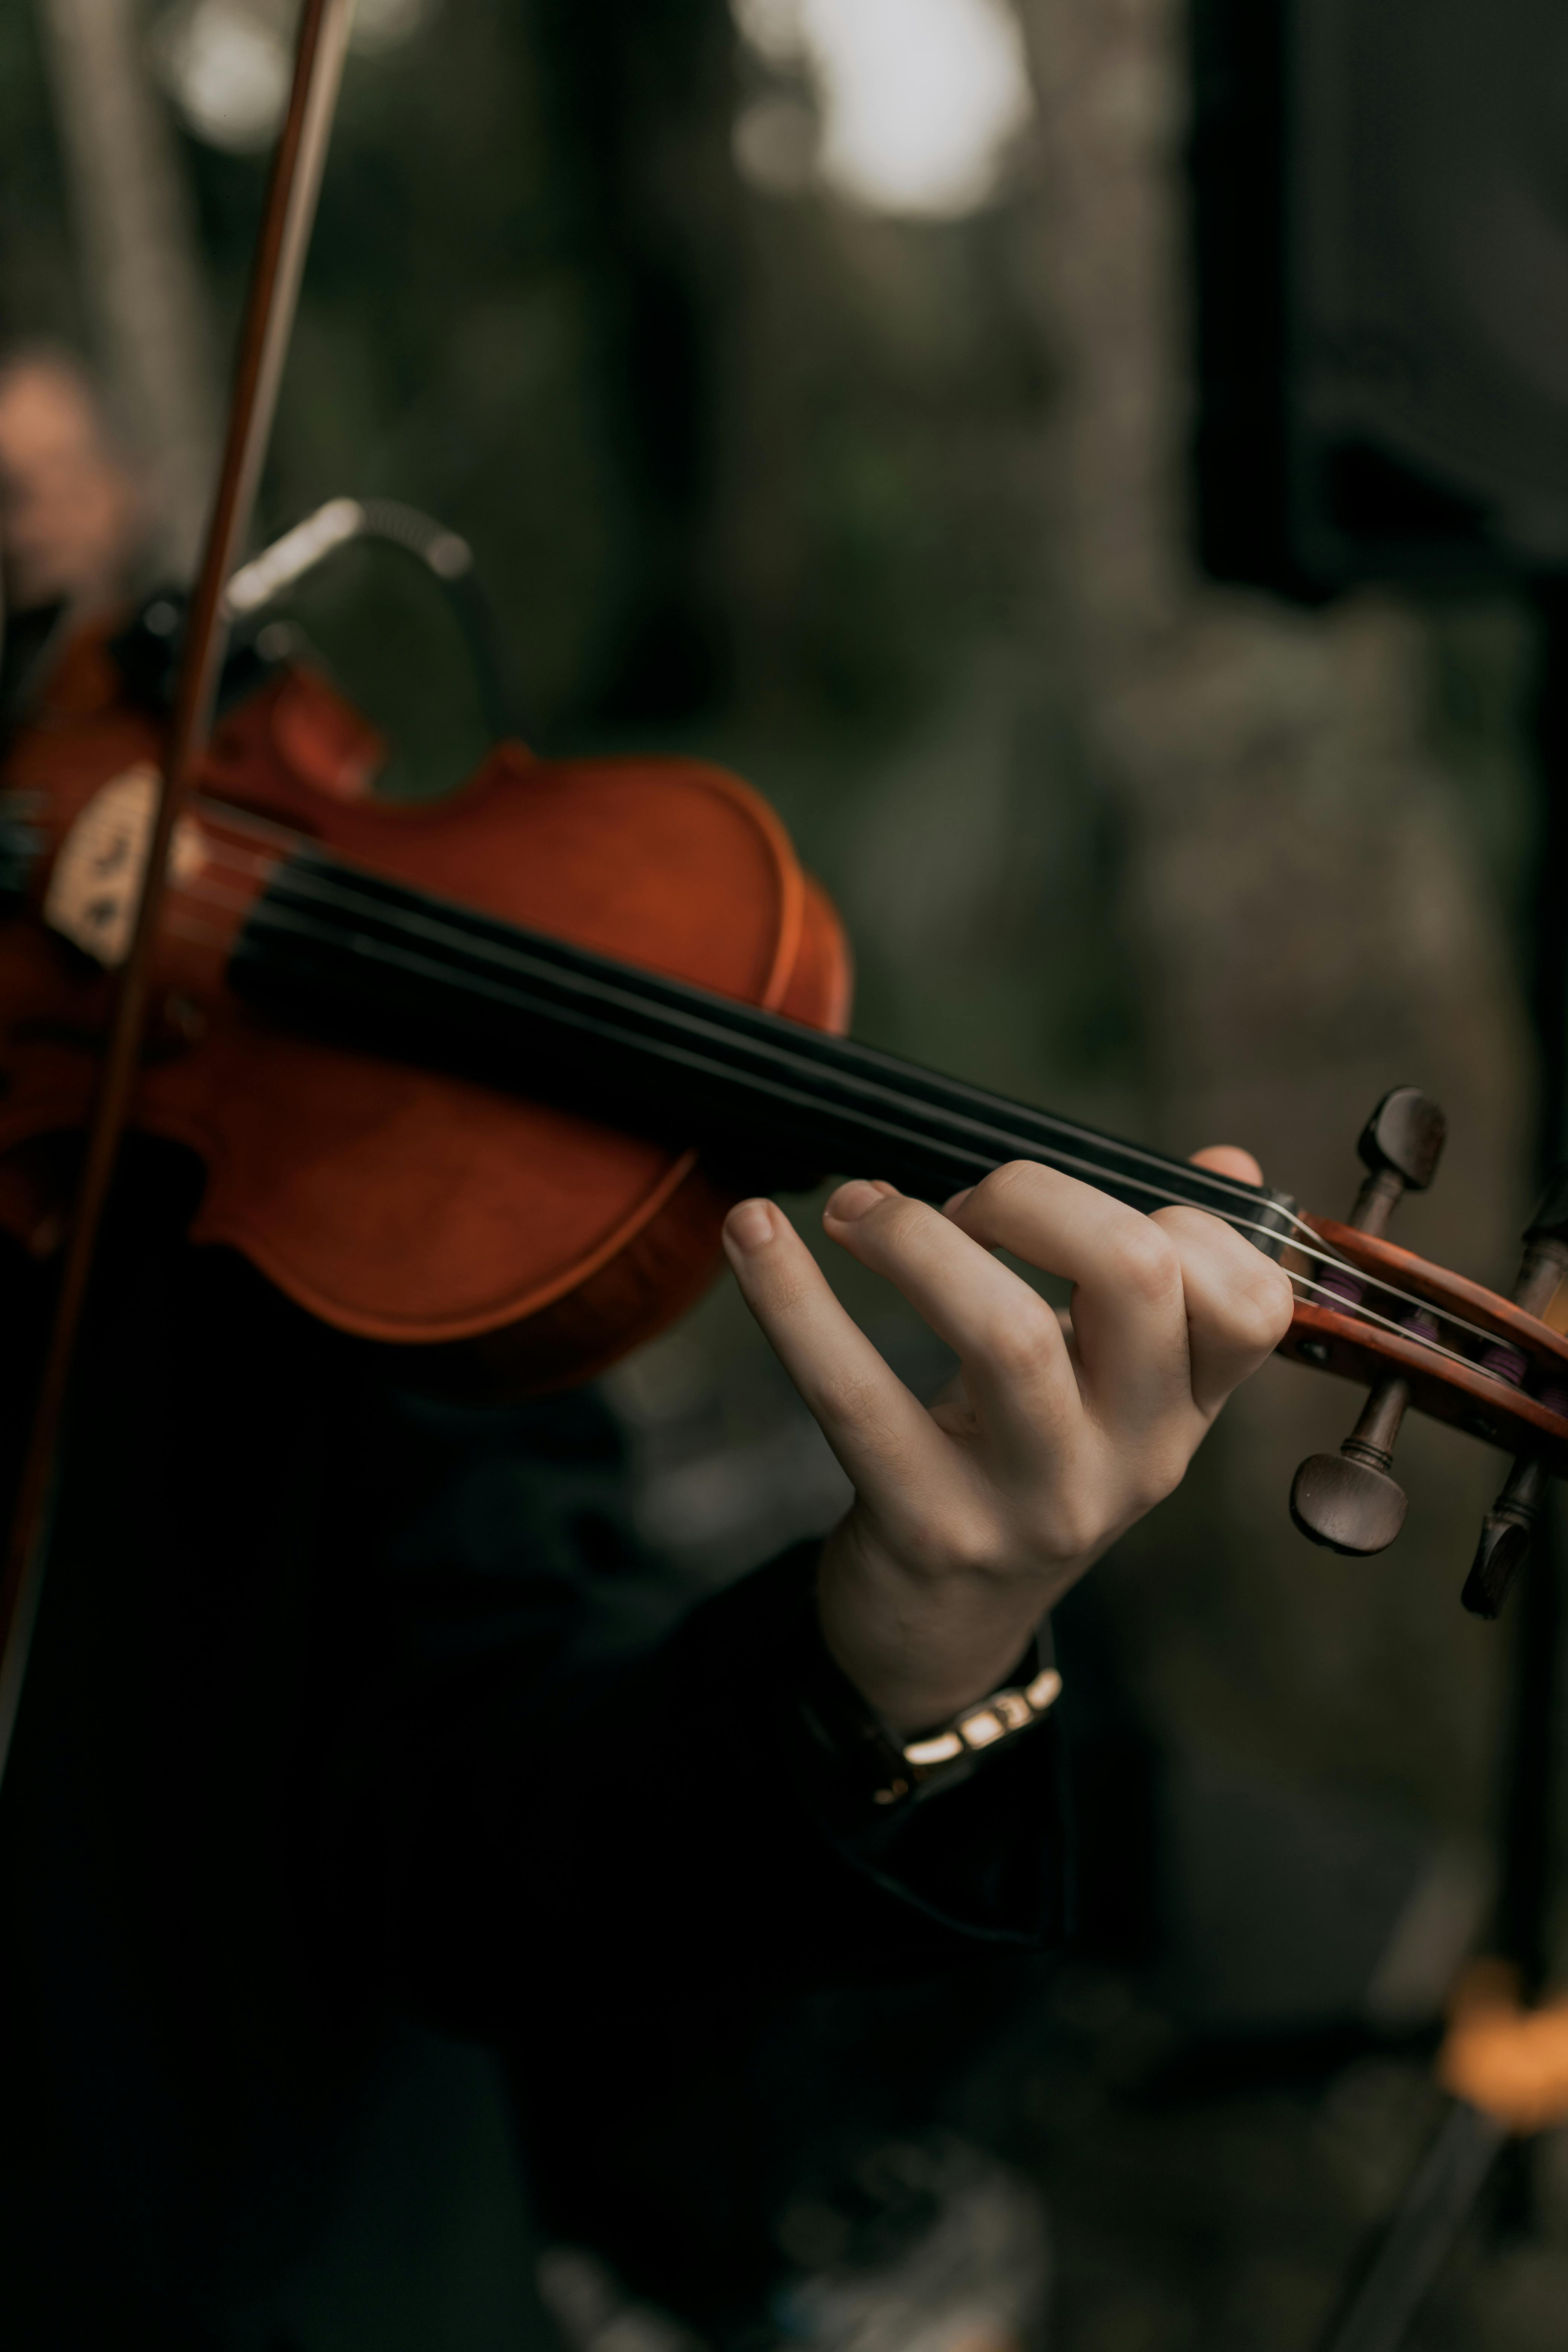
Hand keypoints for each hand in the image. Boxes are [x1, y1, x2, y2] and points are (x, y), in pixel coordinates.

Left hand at [720, 1151, 1292, 1731]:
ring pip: (1006, 1330)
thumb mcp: (1118, 1387)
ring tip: (853, 1211)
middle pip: (1134, 1276)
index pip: (1248, 1297)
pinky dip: (791, 1298)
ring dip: (915, 1236)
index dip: (1171, 1216)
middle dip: (1034, 1194)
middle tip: (956, 1204)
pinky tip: (749, 1232)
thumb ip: (1170, 1277)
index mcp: (1189, 1408)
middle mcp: (1136, 1457)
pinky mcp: (929, 1526)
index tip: (1072, 1214)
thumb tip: (1226, 1158)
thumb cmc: (1030, 1465)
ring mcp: (1038, 1501)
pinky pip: (855, 1392)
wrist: (945, 1627)